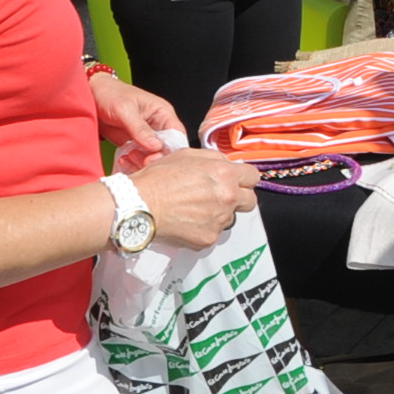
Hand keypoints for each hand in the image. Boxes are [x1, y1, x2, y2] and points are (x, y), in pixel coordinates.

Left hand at [90, 74, 181, 164]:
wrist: (90, 95)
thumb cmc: (110, 94)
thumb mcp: (125, 110)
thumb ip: (140, 129)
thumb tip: (156, 146)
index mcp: (162, 113)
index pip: (177, 135)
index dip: (171, 149)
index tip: (155, 157)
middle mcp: (157, 125)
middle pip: (166, 149)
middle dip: (155, 158)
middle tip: (142, 161)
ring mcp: (144, 136)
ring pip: (153, 156)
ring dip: (142, 162)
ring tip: (128, 157)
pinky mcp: (133, 143)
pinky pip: (139, 158)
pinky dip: (132, 162)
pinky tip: (123, 159)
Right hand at [128, 147, 259, 248]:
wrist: (139, 205)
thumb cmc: (159, 177)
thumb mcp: (187, 155)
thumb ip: (213, 159)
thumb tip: (226, 164)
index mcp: (226, 174)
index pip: (253, 177)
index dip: (244, 179)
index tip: (236, 181)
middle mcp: (228, 197)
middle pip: (250, 201)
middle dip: (238, 199)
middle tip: (219, 198)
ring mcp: (219, 220)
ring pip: (230, 218)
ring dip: (219, 214)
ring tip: (196, 210)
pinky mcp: (208, 238)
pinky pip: (213, 233)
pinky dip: (204, 229)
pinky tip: (187, 222)